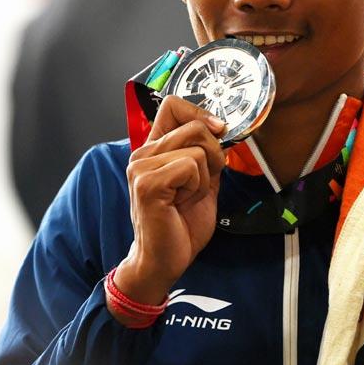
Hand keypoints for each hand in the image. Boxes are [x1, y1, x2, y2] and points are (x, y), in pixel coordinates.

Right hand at [113, 95, 226, 307]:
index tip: (218, 131)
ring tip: (187, 197)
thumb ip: (208, 153)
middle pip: (195, 126)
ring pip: (197, 149)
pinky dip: (198, 187)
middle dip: (214, 155)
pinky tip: (181, 203)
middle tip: (200, 184)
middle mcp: (143, 153)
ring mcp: (141, 167)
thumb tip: (221, 127)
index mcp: (155, 149)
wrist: (165, 260)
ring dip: (205, 177)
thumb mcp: (204, 180)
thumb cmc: (182, 223)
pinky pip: (191, 167)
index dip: (200, 113)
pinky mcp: (147, 183)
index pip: (173, 105)